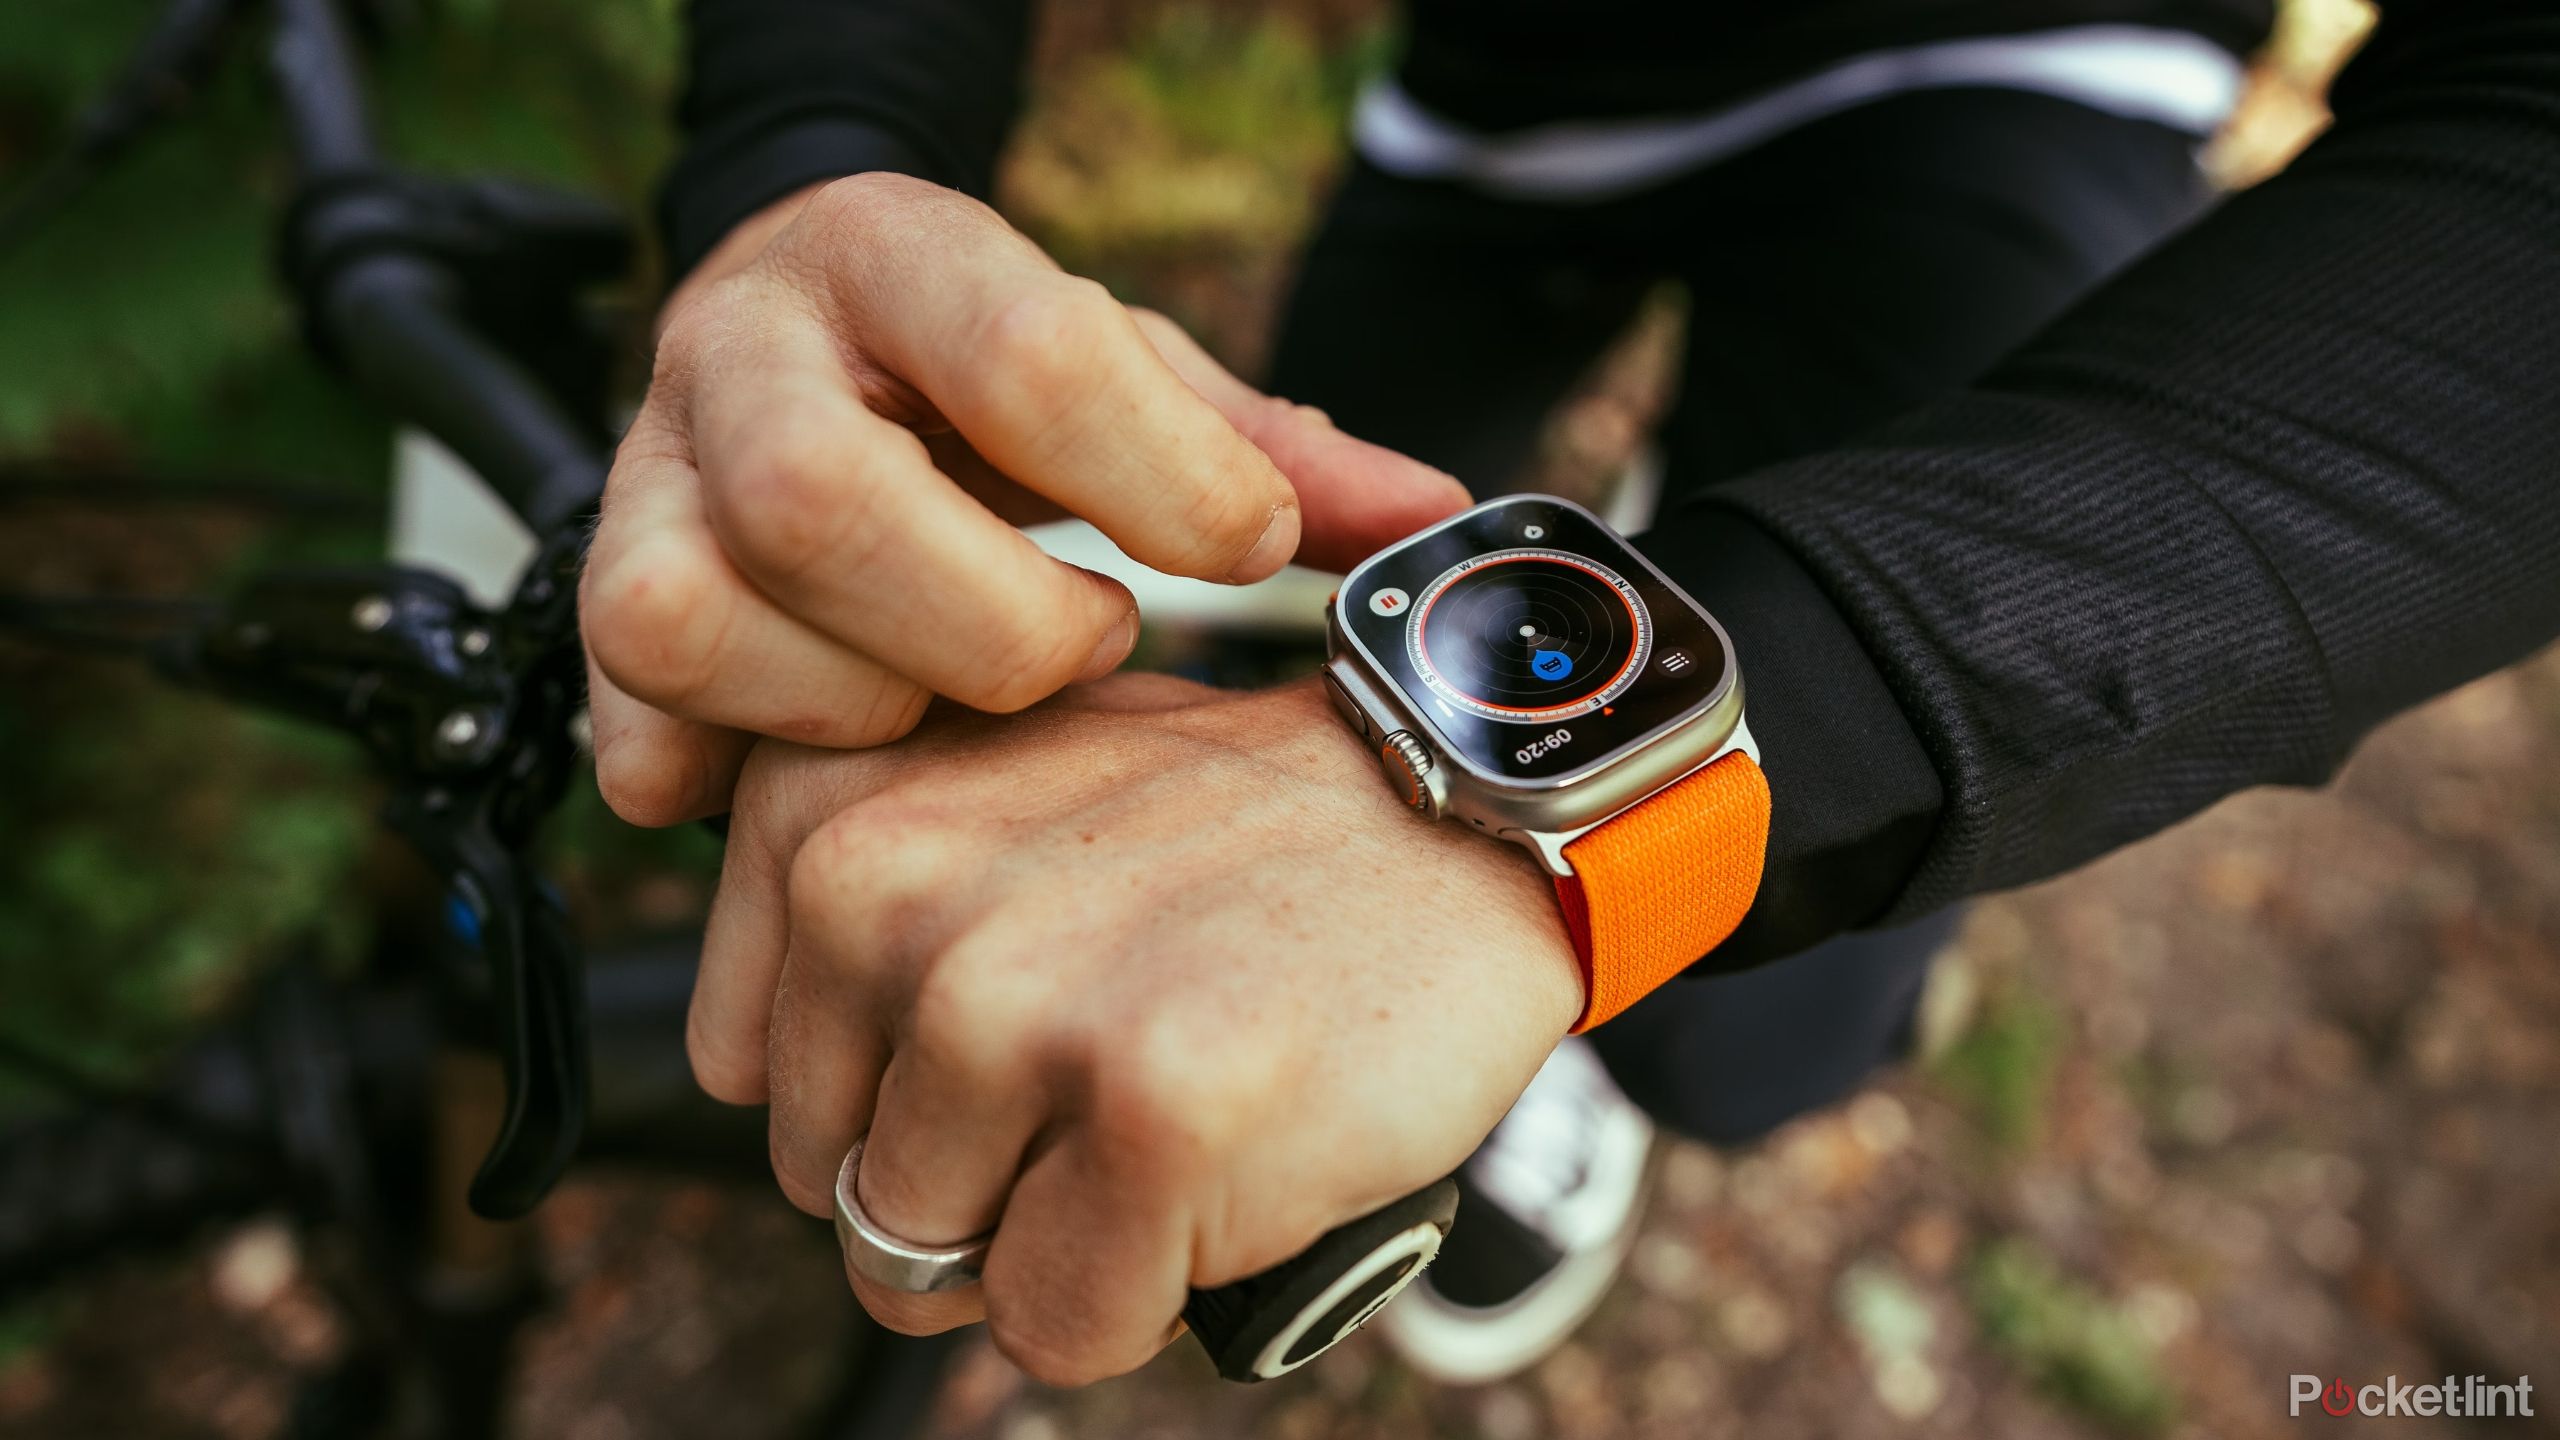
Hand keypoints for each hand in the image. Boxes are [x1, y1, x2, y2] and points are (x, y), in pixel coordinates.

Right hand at [580, 175, 1468, 824]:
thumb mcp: (1124, 372)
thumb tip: (1434, 522)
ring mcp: (643, 477)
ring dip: (860, 701)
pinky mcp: (597, 596)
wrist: (798, 337)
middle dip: (985, 618)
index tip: (1246, 548)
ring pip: (691, 612)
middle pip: (814, 495)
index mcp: (895, 258)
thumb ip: (1264, 445)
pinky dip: (738, 774)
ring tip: (954, 697)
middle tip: (1084, 644)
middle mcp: (740, 352)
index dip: (1155, 474)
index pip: (1017, 350)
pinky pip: (629, 723)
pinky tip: (838, 763)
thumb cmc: (981, 375)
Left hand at [696, 674, 1582, 1383]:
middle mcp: (885, 893)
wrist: (1454, 806)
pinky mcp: (1149, 1113)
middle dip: (975, 1172)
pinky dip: (1148, 1287)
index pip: (749, 1087)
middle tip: (1114, 1055)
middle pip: (842, 1189)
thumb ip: (852, 925)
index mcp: (822, 812)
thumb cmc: (1228, 831)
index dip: (896, 1091)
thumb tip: (788, 1114)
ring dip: (1060, 1229)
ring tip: (1169, 1093)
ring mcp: (1013, 1003)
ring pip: (934, 1267)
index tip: (1020, 1011)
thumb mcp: (990, 797)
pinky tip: (1225, 1151)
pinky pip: (1063, 1326)